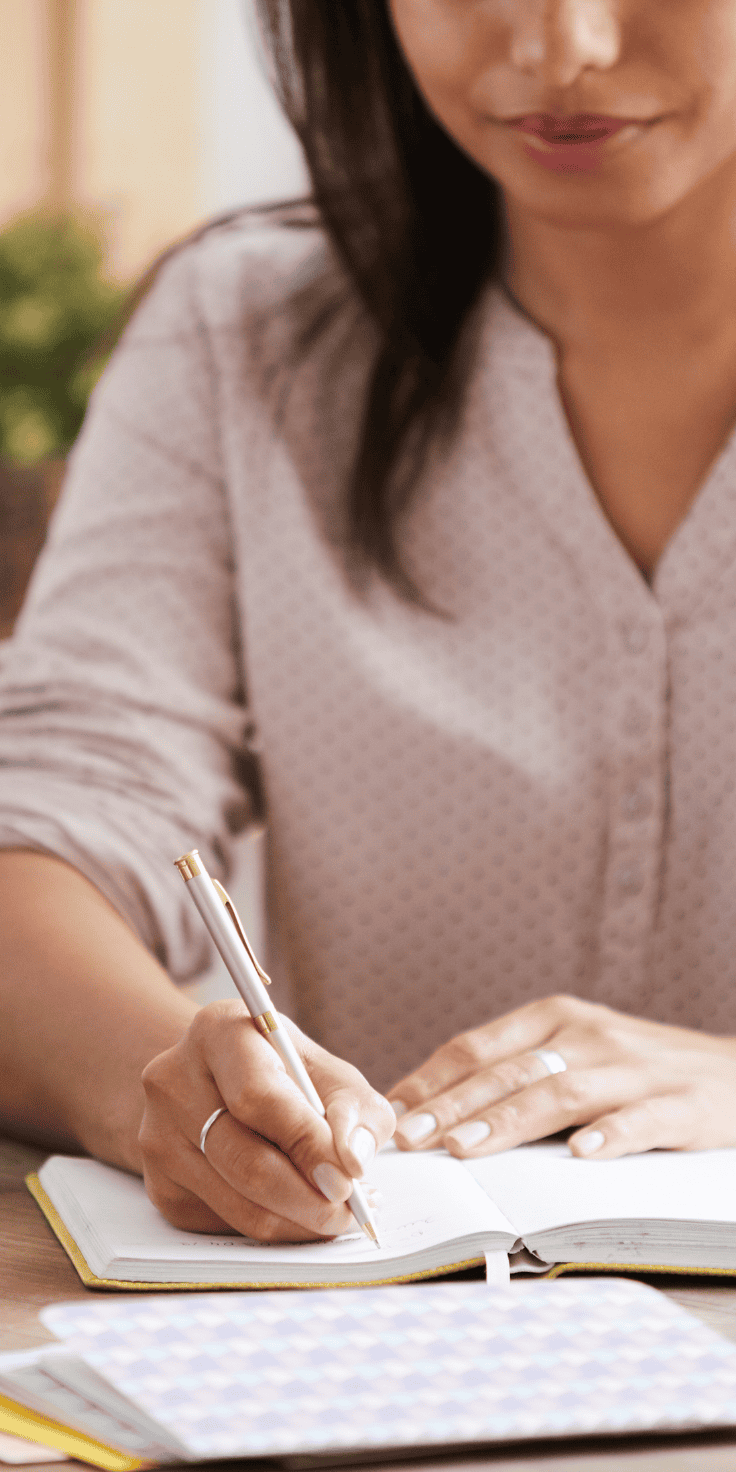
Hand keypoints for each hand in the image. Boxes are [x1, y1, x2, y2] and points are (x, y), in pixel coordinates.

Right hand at [140, 1000, 395, 1239]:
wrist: (219, 1084)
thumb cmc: (285, 1075)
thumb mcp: (327, 1071)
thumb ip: (353, 1108)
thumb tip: (353, 1160)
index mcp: (218, 1032)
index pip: (258, 1096)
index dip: (307, 1142)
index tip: (349, 1176)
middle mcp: (173, 1080)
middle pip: (244, 1160)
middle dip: (308, 1197)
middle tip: (347, 1210)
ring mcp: (158, 1135)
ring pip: (237, 1204)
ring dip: (296, 1222)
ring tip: (333, 1214)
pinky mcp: (159, 1185)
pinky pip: (225, 1225)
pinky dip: (272, 1229)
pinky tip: (296, 1211)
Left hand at [388, 994, 735, 1159]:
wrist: (735, 1072)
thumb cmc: (636, 1070)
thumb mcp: (573, 1055)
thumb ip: (513, 1076)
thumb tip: (428, 1112)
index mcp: (555, 1019)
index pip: (478, 1047)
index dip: (431, 1081)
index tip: (390, 1115)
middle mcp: (587, 1034)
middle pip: (508, 1072)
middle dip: (452, 1107)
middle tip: (410, 1140)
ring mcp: (634, 1067)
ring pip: (560, 1093)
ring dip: (508, 1122)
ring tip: (465, 1150)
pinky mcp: (680, 1102)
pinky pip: (640, 1118)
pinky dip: (610, 1134)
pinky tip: (581, 1155)